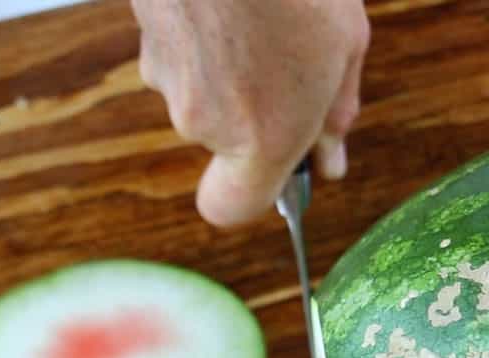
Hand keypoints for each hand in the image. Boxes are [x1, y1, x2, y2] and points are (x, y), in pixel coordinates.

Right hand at [132, 0, 369, 226]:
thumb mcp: (344, 46)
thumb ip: (333, 111)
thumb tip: (329, 157)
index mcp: (259, 137)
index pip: (228, 208)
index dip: (251, 193)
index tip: (283, 167)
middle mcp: (202, 121)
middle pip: (226, 137)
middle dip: (260, 106)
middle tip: (299, 56)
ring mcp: (165, 76)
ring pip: (202, 88)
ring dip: (232, 64)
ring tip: (267, 13)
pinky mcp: (144, 35)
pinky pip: (182, 50)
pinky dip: (204, 32)